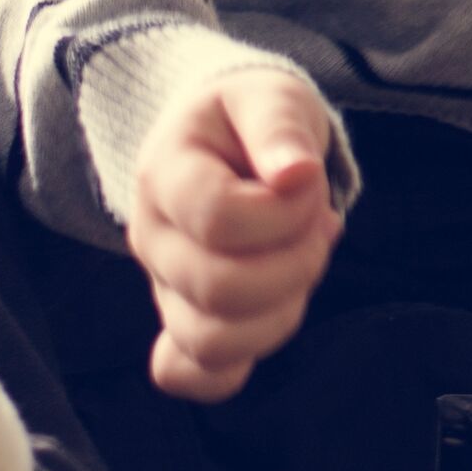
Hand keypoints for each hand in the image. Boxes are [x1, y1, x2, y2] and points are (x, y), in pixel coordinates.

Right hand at [124, 63, 343, 401]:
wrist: (220, 140)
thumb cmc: (248, 117)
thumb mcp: (269, 95)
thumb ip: (279, 125)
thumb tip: (296, 174)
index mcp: (163, 176)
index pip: (220, 219)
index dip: (286, 209)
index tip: (308, 180)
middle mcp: (151, 240)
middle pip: (219, 289)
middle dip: (298, 260)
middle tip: (320, 223)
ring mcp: (163, 287)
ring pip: (213, 342)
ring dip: (285, 308)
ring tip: (303, 260)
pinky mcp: (183, 321)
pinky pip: (189, 375)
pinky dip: (235, 365)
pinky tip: (271, 314)